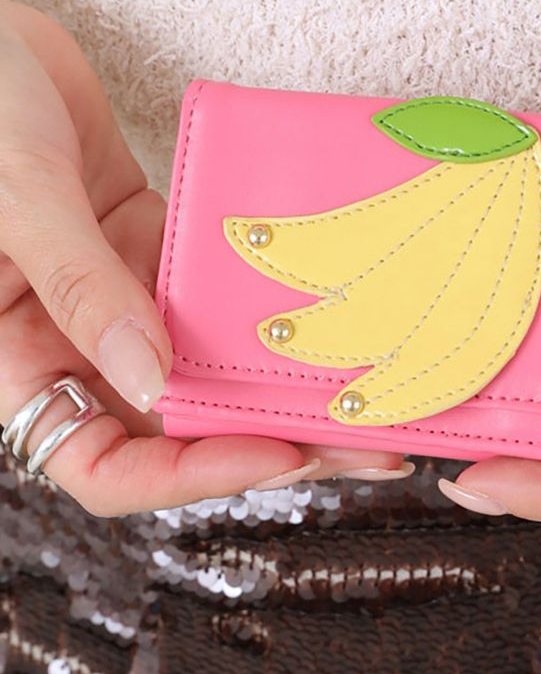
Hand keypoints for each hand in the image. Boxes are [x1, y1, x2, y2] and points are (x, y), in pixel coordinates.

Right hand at [0, 0, 411, 515]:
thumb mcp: (16, 197)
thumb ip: (82, 288)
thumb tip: (153, 383)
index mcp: (18, 359)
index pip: (107, 464)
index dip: (192, 476)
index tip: (278, 455)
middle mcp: (76, 343)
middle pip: (182, 427)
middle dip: (273, 440)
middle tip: (367, 441)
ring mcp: (123, 297)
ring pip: (212, 365)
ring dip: (284, 380)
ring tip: (371, 384)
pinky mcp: (155, 252)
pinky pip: (217, 295)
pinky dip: (269, 306)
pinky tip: (330, 305)